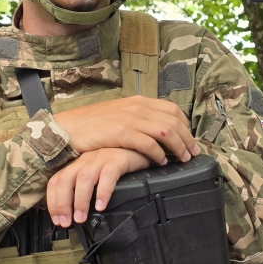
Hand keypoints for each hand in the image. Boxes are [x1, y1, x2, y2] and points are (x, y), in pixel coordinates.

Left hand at [47, 148, 152, 226]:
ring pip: (84, 178)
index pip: (55, 181)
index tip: (57, 220)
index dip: (53, 202)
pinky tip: (101, 206)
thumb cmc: (118, 164)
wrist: (141, 147)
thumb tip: (75, 214)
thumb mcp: (97, 174)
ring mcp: (101, 158)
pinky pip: (108, 175)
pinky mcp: (118, 159)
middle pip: (65, 180)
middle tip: (66, 222)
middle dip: (62, 204)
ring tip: (81, 218)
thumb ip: (85, 188)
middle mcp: (85, 159)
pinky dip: (103, 192)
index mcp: (77, 164)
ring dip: (80, 201)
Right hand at [53, 96, 200, 165]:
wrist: (69, 127)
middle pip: (174, 121)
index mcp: (138, 101)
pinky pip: (149, 144)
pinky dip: (159, 154)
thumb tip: (155, 129)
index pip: (172, 109)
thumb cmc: (92, 124)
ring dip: (178, 147)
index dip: (186, 126)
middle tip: (193, 153)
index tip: (190, 140)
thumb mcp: (118, 114)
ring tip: (181, 159)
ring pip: (166, 131)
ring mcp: (130, 118)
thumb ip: (137, 118)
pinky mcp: (122, 132)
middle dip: (187, 138)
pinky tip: (160, 162)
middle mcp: (137, 107)